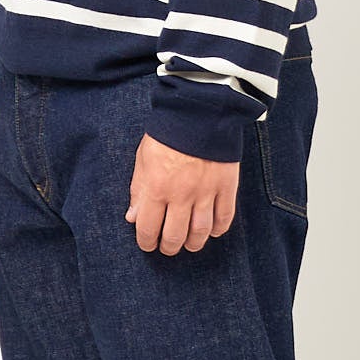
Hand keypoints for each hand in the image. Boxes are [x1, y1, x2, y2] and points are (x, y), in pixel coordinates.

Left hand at [126, 133, 238, 253]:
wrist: (200, 112)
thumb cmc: (167, 134)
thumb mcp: (143, 159)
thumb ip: (138, 190)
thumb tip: (133, 217)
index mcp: (156, 189)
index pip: (148, 229)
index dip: (146, 242)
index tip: (147, 244)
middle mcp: (181, 196)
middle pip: (175, 236)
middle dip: (168, 247)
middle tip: (168, 247)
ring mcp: (206, 193)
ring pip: (200, 232)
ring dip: (193, 243)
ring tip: (189, 244)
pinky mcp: (226, 187)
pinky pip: (224, 217)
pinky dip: (218, 229)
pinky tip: (211, 231)